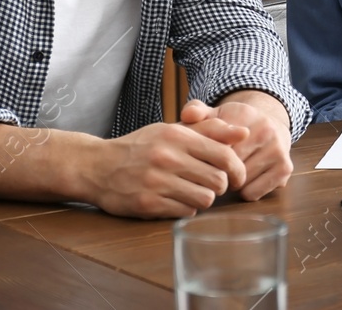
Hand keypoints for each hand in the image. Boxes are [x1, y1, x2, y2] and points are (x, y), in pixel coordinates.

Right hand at [80, 119, 248, 217]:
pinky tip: (176, 200)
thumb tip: (244, 132)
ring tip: (192, 192)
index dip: (237, 169)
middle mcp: (168, 158)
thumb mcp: (172, 130)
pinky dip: (186, 208)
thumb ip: (209, 130)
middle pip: (218, 181)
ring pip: (204, 199)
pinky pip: (185, 212)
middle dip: (219, 186)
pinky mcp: (148, 204)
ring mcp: (157, 182)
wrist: (98, 166)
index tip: (236, 176)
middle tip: (210, 184)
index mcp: (177, 136)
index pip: (224, 155)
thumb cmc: (141, 147)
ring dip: (203, 198)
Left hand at [182, 91, 292, 200]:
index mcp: (245, 114)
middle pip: (229, 167)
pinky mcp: (285, 168)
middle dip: (218, 172)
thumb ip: (196, 111)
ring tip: (229, 175)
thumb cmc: (235, 124)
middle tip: (213, 171)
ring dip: (231, 185)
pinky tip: (244, 181)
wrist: (271, 124)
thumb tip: (187, 114)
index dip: (206, 158)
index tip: (201, 160)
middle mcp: (265, 130)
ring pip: (240, 183)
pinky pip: (253, 193)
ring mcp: (277, 149)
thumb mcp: (216, 113)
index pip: (217, 146)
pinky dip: (245, 192)